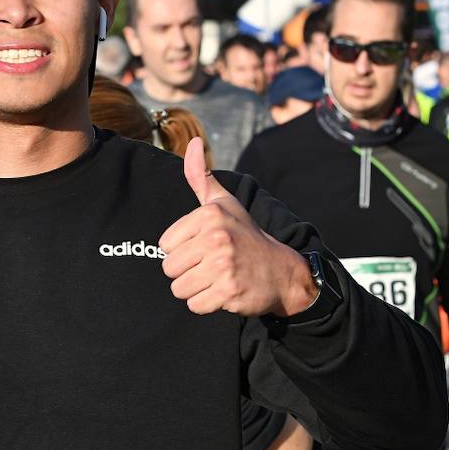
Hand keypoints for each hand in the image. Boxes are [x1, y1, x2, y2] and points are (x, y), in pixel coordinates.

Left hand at [159, 139, 317, 316]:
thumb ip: (201, 177)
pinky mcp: (229, 292)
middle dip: (188, 272)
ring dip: (196, 289)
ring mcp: (224, 266)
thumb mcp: (224, 203)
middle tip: (211, 266)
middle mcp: (217, 238)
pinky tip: (224, 292)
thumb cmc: (246, 236)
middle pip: (169, 268)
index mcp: (210, 215)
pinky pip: (195, 305)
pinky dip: (207, 304)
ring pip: (179, 289)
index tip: (205, 246)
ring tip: (217, 278)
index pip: (165, 245)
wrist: (282, 271)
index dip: (183, 249)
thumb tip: (192, 143)